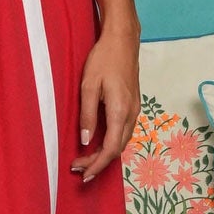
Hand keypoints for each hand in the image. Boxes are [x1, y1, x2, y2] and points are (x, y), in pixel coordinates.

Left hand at [73, 24, 138, 181]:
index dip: (97, 165)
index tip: (83, 174)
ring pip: (122, 141)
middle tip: (78, 168)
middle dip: (98, 162)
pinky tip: (98, 141)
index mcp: (120, 111)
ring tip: (85, 158)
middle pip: (118, 149)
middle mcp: (132, 114)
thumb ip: (87, 115)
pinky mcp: (133, 104)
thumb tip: (86, 141)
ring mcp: (135, 109)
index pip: (111, 149)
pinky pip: (123, 131)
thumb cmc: (104, 59)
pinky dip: (111, 142)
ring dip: (104, 153)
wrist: (123, 40)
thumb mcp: (88, 86)